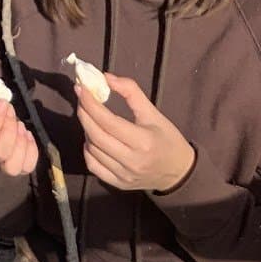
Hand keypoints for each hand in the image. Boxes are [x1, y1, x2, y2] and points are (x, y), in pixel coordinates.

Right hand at [0, 82, 37, 175]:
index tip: (3, 103)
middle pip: (0, 152)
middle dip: (10, 129)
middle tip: (11, 110)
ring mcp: (1, 163)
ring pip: (13, 166)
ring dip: (21, 143)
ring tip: (20, 125)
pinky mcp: (17, 166)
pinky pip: (27, 166)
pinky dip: (32, 151)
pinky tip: (27, 134)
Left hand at [76, 73, 194, 192]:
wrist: (179, 173)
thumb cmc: (168, 140)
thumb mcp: (154, 113)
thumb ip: (131, 92)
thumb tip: (105, 77)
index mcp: (143, 141)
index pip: (108, 121)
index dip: (90, 103)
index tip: (81, 88)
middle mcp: (132, 160)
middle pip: (96, 135)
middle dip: (84, 114)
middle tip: (81, 99)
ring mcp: (124, 175)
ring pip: (93, 150)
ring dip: (86, 130)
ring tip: (90, 118)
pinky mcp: (119, 184)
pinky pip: (94, 166)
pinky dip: (88, 151)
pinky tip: (93, 140)